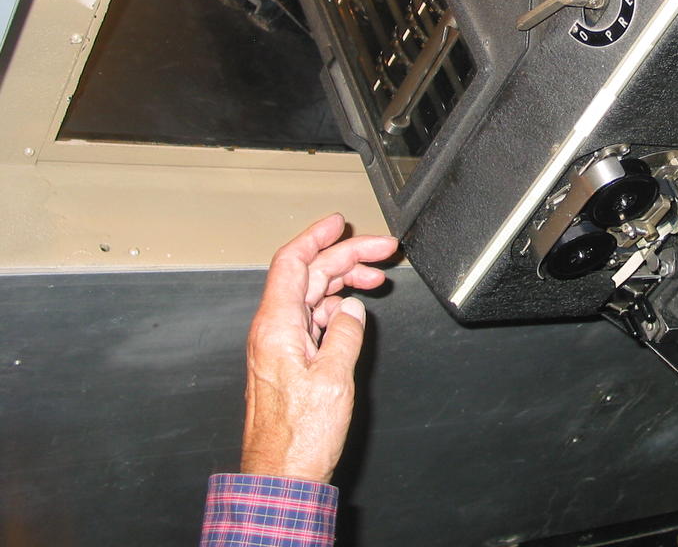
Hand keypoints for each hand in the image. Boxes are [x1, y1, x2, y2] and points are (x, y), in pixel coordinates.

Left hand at [240, 213, 399, 482]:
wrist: (282, 475)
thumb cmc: (299, 437)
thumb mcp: (333, 378)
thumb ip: (345, 335)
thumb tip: (353, 310)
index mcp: (276, 327)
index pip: (292, 263)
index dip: (316, 236)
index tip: (340, 222)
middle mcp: (273, 331)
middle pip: (308, 276)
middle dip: (345, 257)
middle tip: (383, 250)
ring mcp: (280, 346)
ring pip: (313, 296)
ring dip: (344, 282)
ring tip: (377, 277)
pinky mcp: (289, 362)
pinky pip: (313, 319)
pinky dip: (337, 307)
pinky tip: (356, 310)